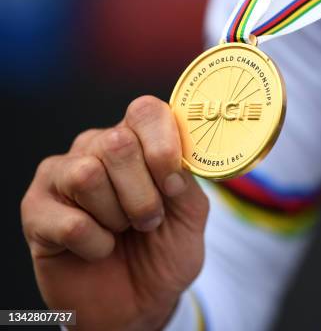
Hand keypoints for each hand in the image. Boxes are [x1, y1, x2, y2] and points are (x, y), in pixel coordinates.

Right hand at [21, 96, 208, 330]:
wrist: (138, 301)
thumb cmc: (164, 250)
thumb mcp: (191, 214)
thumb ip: (188, 178)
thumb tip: (179, 156)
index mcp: (136, 140)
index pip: (145, 111)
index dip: (164, 147)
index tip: (174, 187)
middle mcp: (94, 147)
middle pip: (117, 142)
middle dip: (144, 194)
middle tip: (148, 221)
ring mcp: (60, 176)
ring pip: (88, 174)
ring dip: (119, 217)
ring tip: (122, 231)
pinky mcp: (35, 211)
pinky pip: (71, 222)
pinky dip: (97, 245)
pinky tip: (99, 249)